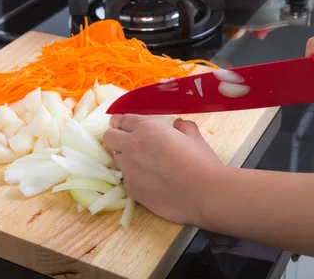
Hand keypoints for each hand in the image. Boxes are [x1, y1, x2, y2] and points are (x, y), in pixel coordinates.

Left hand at [103, 115, 222, 225]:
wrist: (204, 193)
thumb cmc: (201, 162)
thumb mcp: (194, 137)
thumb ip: (183, 127)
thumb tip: (178, 124)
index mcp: (147, 128)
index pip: (122, 120)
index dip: (122, 123)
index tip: (124, 127)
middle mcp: (132, 146)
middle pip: (109, 137)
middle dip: (115, 138)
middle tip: (128, 144)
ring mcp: (128, 169)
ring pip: (115, 159)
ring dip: (124, 158)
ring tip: (142, 165)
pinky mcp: (130, 189)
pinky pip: (125, 179)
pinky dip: (133, 178)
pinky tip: (149, 182)